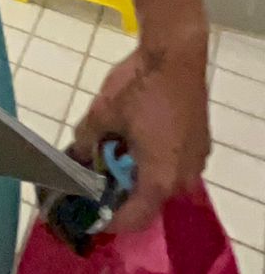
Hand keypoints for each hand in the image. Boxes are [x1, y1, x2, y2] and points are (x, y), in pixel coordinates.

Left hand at [73, 30, 209, 234]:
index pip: (134, 219)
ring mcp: (195, 161)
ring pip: (161, 181)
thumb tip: (73, 154)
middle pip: (148, 200)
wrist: (175, 53)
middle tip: (95, 180)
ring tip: (111, 156)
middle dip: (120, 192)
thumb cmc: (139, 87)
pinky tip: (134, 141)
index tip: (89, 214)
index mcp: (159, 180)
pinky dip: (153, 160)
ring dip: (137, 174)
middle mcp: (183, 179)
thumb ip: (84, 141)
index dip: (109, 221)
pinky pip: (173, 163)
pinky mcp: (199, 143)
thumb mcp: (101, 115)